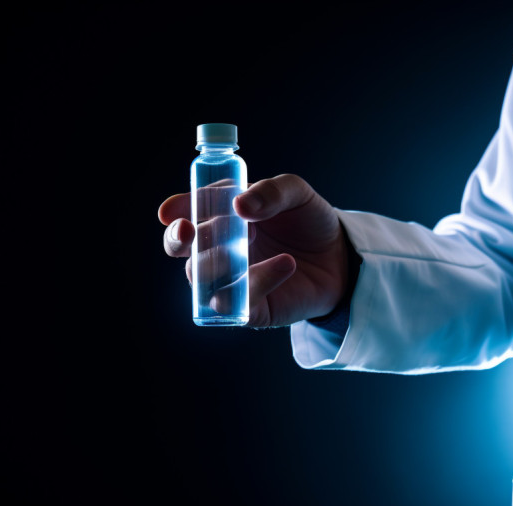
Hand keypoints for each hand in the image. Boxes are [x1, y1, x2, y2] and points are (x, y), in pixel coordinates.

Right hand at [158, 174, 348, 326]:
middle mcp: (218, 249)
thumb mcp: (296, 193)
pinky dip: (257, 281)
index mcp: (222, 216)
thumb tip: (241, 204)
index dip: (176, 210)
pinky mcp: (249, 307)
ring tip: (250, 241)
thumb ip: (271, 191)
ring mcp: (230, 280)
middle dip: (176, 239)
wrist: (340, 258)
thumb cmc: (309, 222)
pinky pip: (234, 302)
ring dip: (215, 260)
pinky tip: (285, 264)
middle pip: (181, 248)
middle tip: (188, 232)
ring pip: (200, 278)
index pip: (188, 211)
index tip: (171, 211)